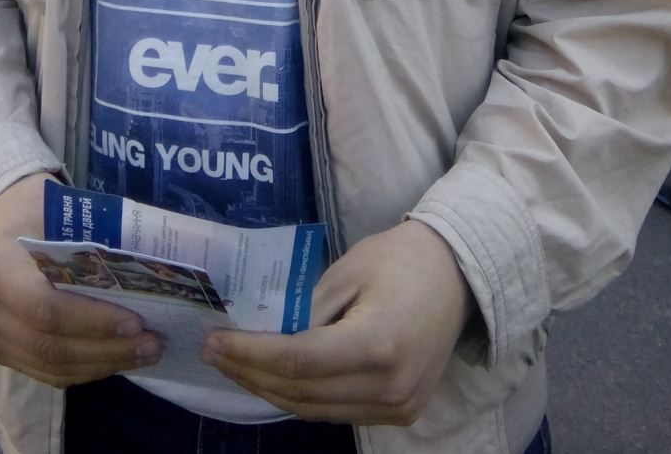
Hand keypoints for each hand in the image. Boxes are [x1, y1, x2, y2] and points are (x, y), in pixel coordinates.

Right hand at [0, 174, 162, 386]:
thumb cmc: (36, 207)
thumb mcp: (61, 209)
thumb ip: (93, 241)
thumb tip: (148, 271)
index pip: (45, 308)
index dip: (92, 321)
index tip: (136, 322)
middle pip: (50, 345)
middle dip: (107, 349)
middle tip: (152, 344)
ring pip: (49, 366)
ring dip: (101, 364)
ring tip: (144, 354)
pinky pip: (44, 372)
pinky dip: (84, 369)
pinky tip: (116, 359)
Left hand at [200, 220, 472, 424]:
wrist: (457, 274)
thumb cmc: (400, 258)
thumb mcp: (347, 270)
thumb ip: (306, 309)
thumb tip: (263, 336)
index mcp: (377, 345)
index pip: (297, 361)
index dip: (250, 354)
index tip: (214, 341)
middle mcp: (389, 387)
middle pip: (301, 393)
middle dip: (250, 373)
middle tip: (213, 353)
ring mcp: (397, 406)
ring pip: (315, 410)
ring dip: (270, 390)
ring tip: (235, 365)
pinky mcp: (400, 412)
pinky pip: (337, 411)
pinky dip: (302, 396)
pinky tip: (274, 377)